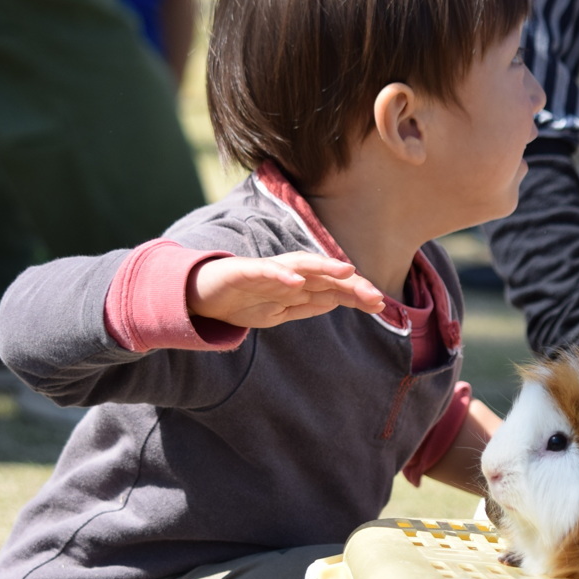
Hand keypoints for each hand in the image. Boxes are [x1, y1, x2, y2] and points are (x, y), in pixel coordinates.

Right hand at [187, 252, 384, 328]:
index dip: (355, 294)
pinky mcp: (241, 272)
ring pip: (298, 267)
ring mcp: (263, 272)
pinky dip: (280, 275)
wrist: (196, 296)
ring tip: (347, 272)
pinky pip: (263, 272)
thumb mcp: (279, 311)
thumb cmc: (240, 300)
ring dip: (323, 268)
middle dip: (349, 284)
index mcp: (295, 286)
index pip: (330, 288)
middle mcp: (284, 274)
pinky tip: (297, 280)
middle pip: (322, 275)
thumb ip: (307, 305)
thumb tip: (338, 301)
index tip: (381, 305)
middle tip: (375, 296)